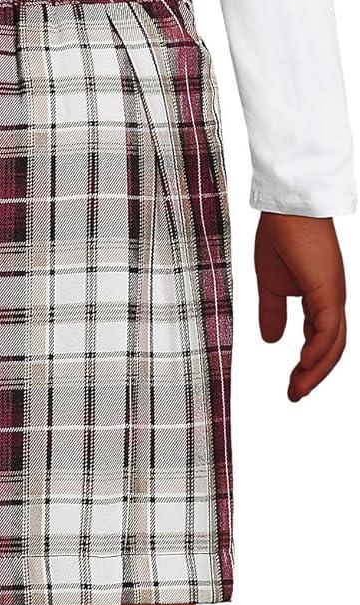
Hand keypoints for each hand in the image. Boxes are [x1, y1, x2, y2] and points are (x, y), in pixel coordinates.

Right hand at [255, 213, 346, 401]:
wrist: (286, 208)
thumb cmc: (280, 237)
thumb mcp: (270, 286)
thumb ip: (272, 313)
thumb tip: (272, 341)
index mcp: (320, 299)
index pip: (321, 341)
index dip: (308, 366)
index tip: (292, 386)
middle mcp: (332, 300)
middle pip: (332, 349)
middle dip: (314, 376)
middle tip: (295, 396)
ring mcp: (333, 296)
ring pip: (333, 345)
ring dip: (316, 371)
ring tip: (297, 390)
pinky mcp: (329, 291)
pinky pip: (328, 330)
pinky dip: (318, 352)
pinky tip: (304, 365)